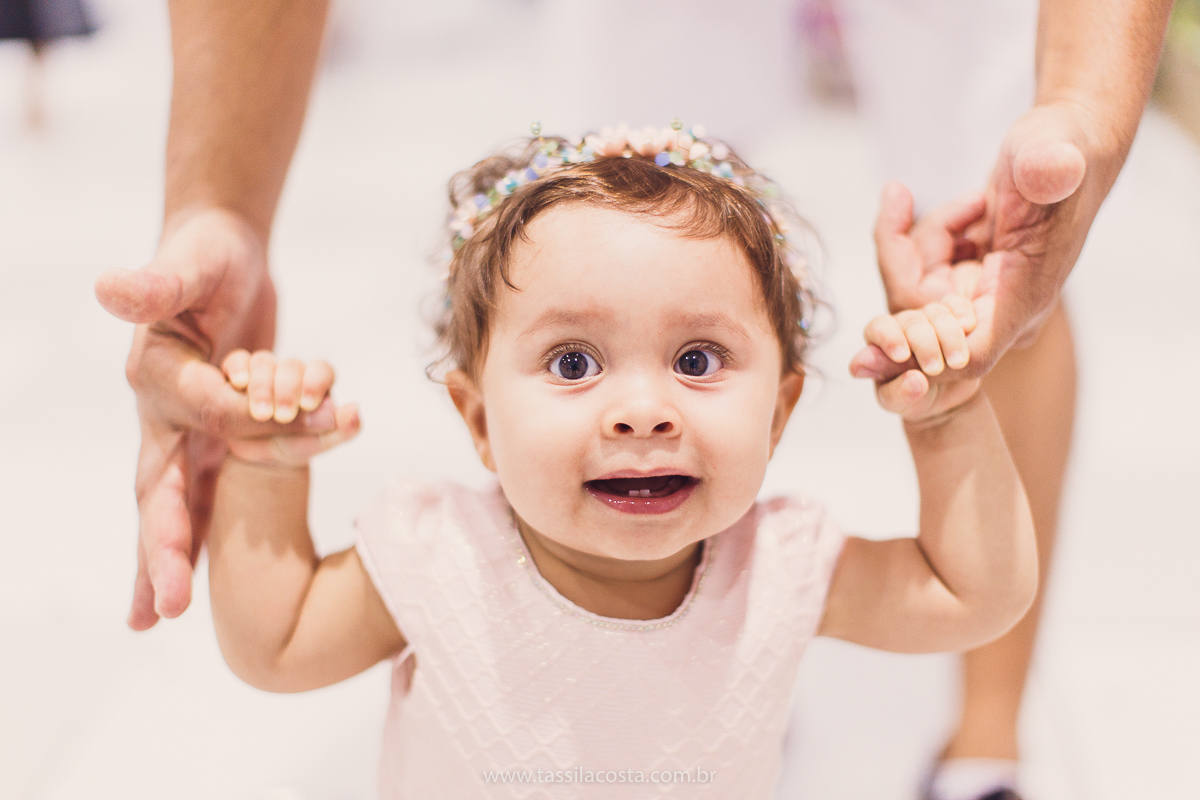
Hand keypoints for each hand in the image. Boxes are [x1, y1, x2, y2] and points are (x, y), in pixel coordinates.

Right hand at [94, 208, 335, 629]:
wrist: (220, 258)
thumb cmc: (203, 257)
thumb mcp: (186, 265)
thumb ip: (156, 285)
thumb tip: (111, 287)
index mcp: (158, 380)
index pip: (203, 414)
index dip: (237, 416)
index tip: (273, 412)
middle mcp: (168, 418)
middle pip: (159, 491)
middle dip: (161, 546)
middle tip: (159, 609)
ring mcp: (194, 435)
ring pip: (183, 507)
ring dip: (176, 557)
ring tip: (158, 616)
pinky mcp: (224, 438)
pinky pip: (221, 493)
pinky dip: (214, 532)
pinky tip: (203, 577)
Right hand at [221, 349, 359, 465]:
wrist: (263, 457)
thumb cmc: (297, 444)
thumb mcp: (321, 442)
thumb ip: (342, 428)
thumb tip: (355, 411)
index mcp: (317, 383)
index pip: (321, 370)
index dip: (315, 383)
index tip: (308, 405)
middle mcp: (292, 372)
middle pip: (291, 366)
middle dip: (287, 390)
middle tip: (283, 417)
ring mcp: (265, 371)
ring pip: (264, 362)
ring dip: (261, 386)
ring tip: (261, 414)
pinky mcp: (239, 374)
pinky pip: (238, 360)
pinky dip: (238, 369)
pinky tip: (239, 384)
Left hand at [853, 102, 1094, 381]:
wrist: (1065, 145)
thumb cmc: (1062, 147)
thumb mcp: (1053, 148)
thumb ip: (1049, 165)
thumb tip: (1049, 169)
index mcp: (1025, 299)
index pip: (969, 356)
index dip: (924, 349)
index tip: (883, 322)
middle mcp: (1004, 309)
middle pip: (923, 319)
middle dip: (903, 259)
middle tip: (900, 197)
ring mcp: (986, 296)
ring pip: (918, 291)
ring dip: (926, 238)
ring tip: (976, 200)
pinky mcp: (970, 279)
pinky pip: (922, 272)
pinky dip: (930, 235)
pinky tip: (974, 206)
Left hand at [861, 298, 981, 422]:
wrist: (947, 398)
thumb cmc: (915, 399)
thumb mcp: (902, 403)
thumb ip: (899, 393)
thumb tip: (914, 380)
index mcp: (880, 343)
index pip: (878, 328)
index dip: (889, 339)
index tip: (902, 356)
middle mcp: (902, 326)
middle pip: (910, 322)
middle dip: (924, 345)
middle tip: (935, 369)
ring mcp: (929, 318)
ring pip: (936, 314)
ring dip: (949, 336)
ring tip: (958, 362)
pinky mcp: (953, 316)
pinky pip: (957, 305)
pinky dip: (962, 315)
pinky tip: (968, 327)